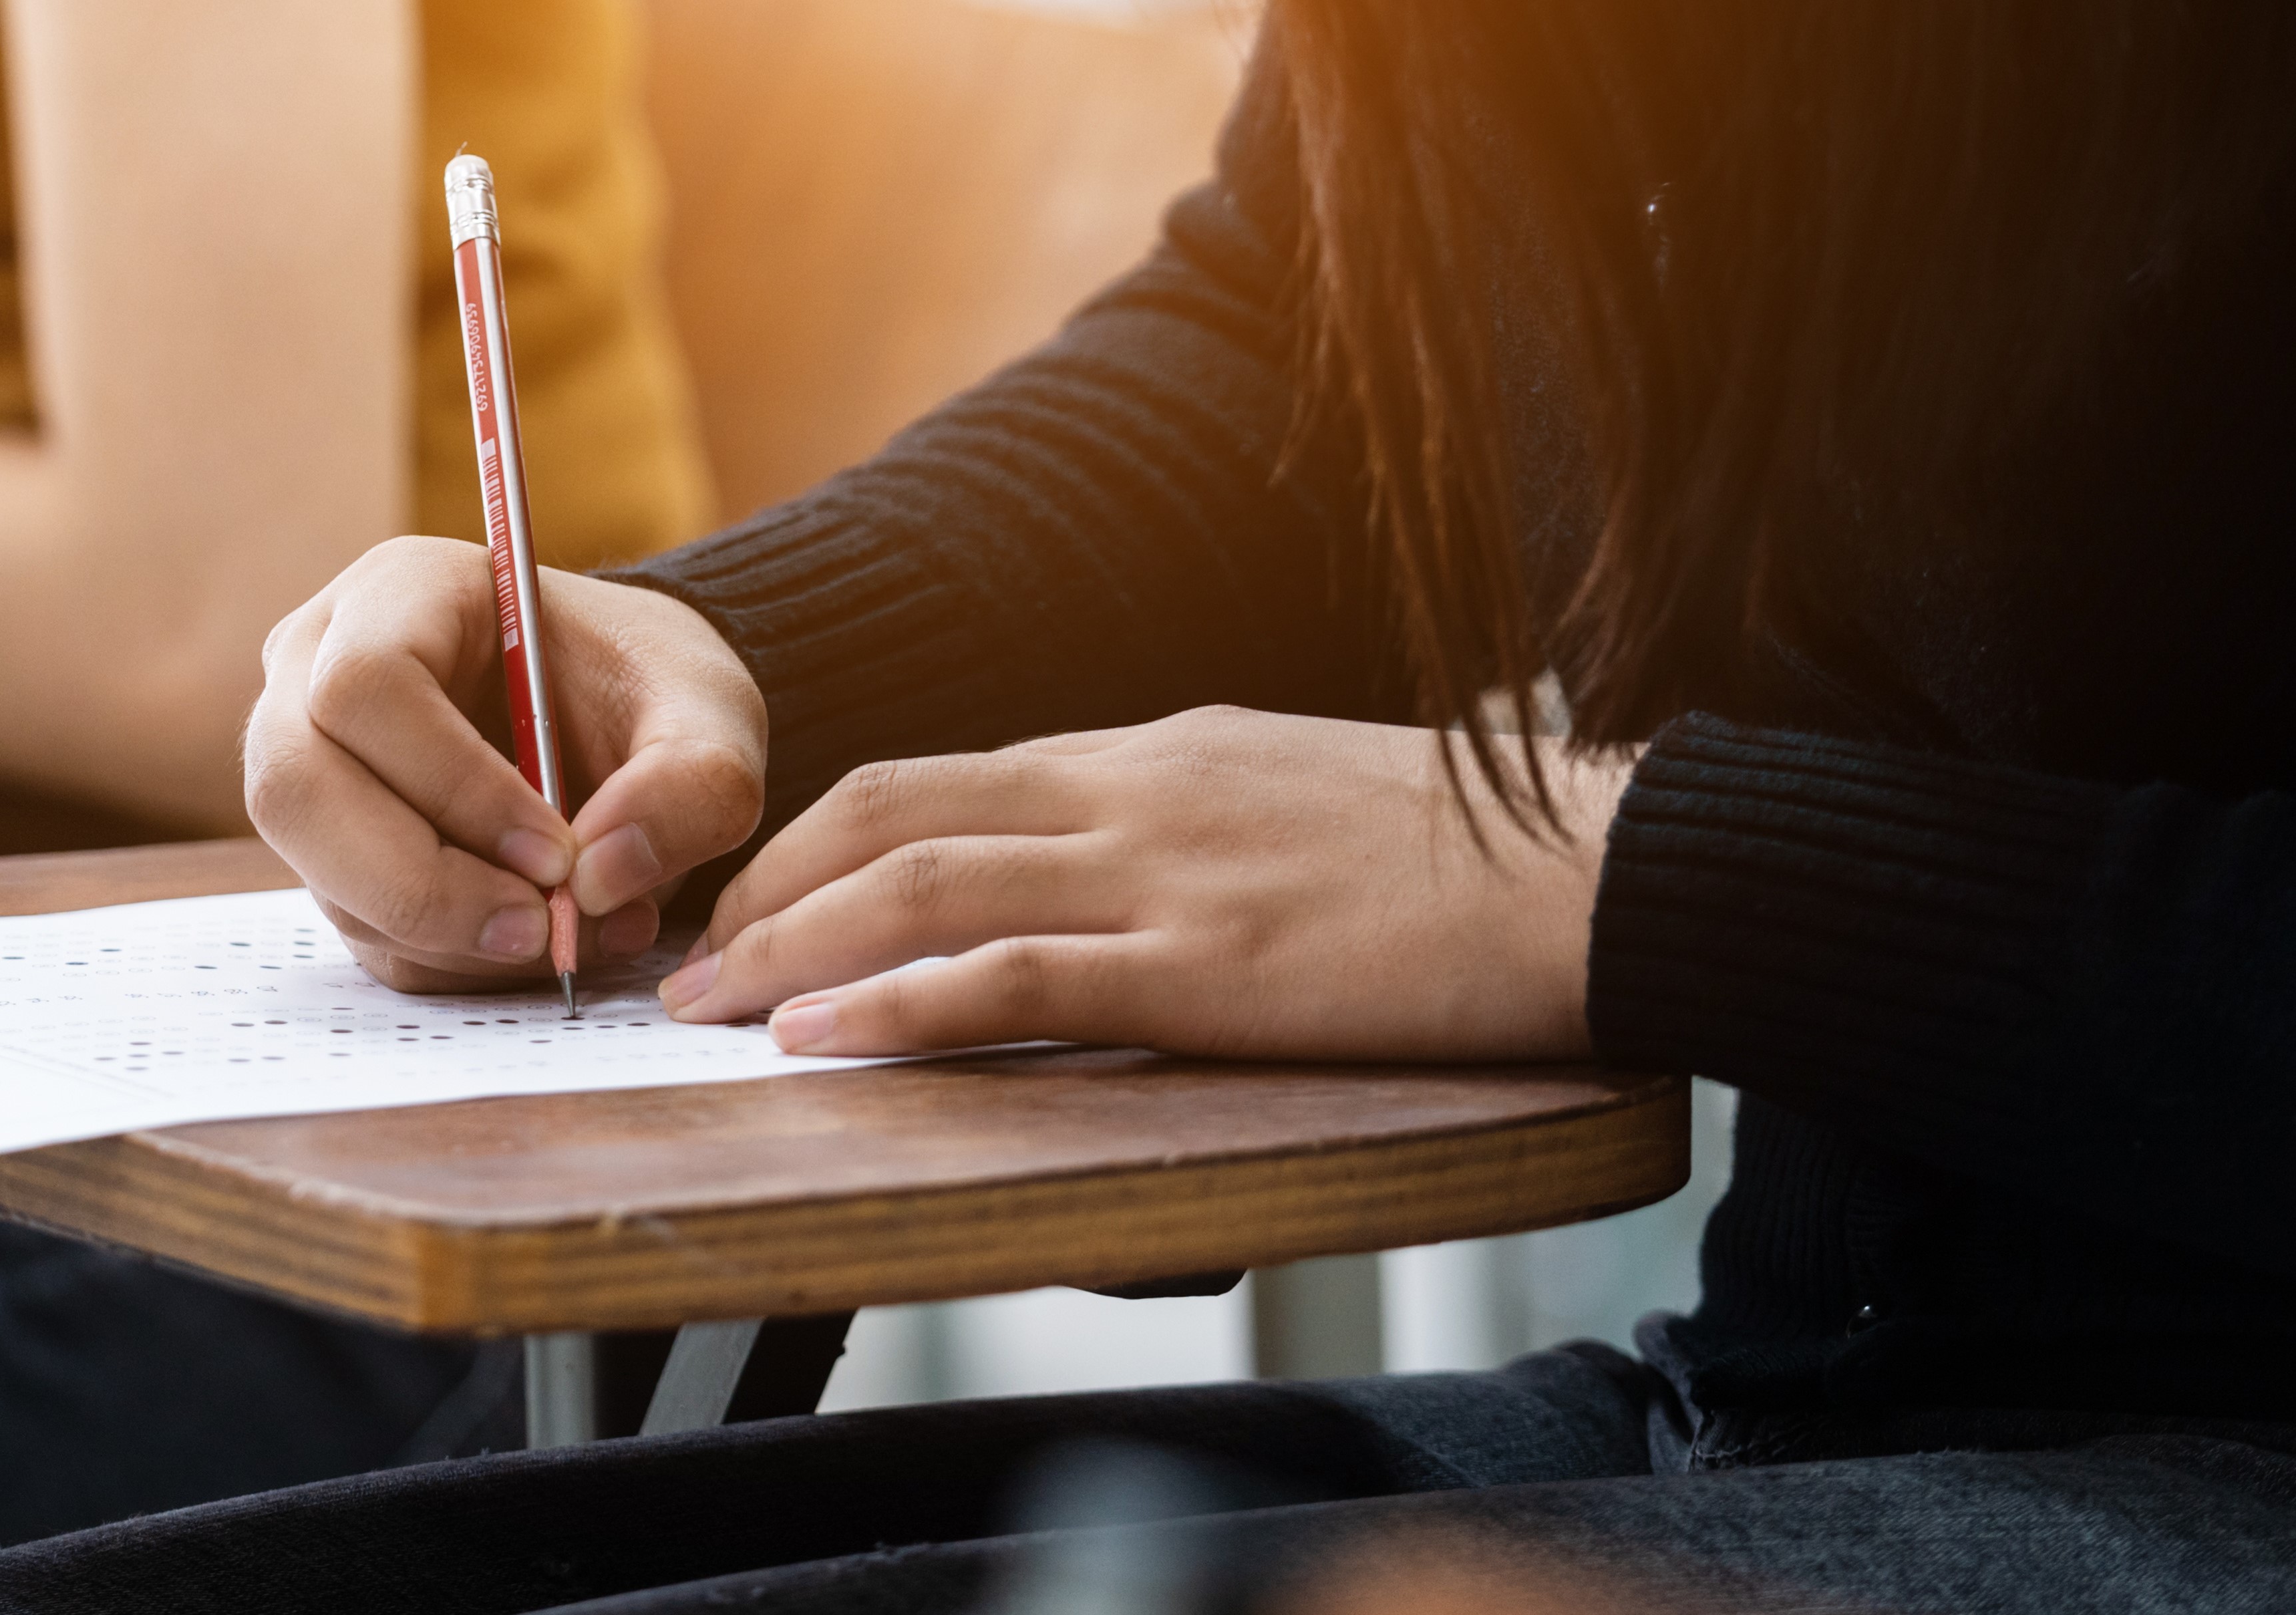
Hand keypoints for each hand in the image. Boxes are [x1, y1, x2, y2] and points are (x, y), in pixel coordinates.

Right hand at [245, 535, 766, 988]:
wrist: (623, 721)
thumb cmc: (648, 688)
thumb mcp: (709, 715)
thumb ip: (689, 784)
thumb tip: (597, 879)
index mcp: (398, 594)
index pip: (366, 685)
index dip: (452, 783)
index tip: (557, 852)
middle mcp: (315, 673)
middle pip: (299, 790)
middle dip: (424, 883)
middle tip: (541, 929)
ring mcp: (307, 768)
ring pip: (323, 876)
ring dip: (447, 933)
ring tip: (564, 933)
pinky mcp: (330, 856)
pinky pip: (361, 930)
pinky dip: (452, 958)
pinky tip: (532, 938)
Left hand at [657, 706, 1632, 1061]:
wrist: (1606, 866)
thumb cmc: (1468, 861)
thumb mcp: (1292, 810)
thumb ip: (1186, 833)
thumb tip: (1110, 888)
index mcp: (1155, 752)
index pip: (938, 779)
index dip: (818, 841)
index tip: (751, 901)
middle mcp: (1136, 789)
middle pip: (892, 814)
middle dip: (768, 888)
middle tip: (689, 961)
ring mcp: (1166, 872)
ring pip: (921, 886)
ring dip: (792, 949)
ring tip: (711, 1009)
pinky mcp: (1209, 963)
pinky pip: (1012, 973)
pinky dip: (897, 1002)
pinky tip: (824, 1036)